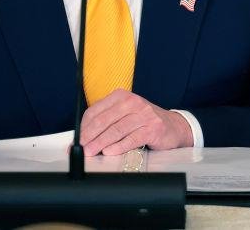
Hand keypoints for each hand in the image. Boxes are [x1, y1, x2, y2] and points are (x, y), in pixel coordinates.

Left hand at [79, 89, 193, 155]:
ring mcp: (144, 114)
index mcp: (122, 96)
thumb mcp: (125, 115)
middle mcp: (133, 102)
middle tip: (81, 148)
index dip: (84, 127)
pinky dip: (119, 146)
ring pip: (117, 129)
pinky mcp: (153, 128)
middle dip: (90, 136)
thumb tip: (84, 139)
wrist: (173, 126)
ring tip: (91, 152)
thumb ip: (106, 123)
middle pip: (105, 120)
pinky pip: (132, 138)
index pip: (96, 111)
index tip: (77, 140)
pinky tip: (110, 152)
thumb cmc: (144, 122)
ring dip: (101, 143)